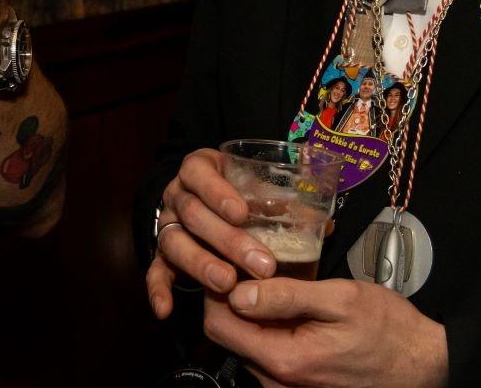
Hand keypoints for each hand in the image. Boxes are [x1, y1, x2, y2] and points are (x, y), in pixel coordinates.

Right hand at [146, 148, 277, 318]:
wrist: (206, 200)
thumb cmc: (240, 193)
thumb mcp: (257, 188)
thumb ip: (283, 202)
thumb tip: (325, 225)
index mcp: (198, 170)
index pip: (199, 173)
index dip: (217, 192)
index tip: (242, 213)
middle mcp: (178, 196)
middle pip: (193, 214)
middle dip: (227, 240)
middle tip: (261, 265)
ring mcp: (168, 226)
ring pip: (175, 242)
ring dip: (201, 264)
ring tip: (228, 284)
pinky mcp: (162, 254)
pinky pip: (154, 270)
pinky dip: (158, 290)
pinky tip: (166, 309)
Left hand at [204, 277, 447, 387]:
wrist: (423, 363)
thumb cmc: (388, 329)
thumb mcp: (340, 299)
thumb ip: (286, 297)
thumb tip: (237, 293)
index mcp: (285, 360)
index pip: (219, 324)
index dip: (218, 288)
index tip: (231, 260)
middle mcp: (278, 383)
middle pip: (228, 335)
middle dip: (232, 298)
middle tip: (252, 264)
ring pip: (245, 343)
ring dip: (251, 313)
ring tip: (273, 281)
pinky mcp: (296, 385)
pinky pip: (266, 353)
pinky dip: (268, 327)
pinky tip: (288, 306)